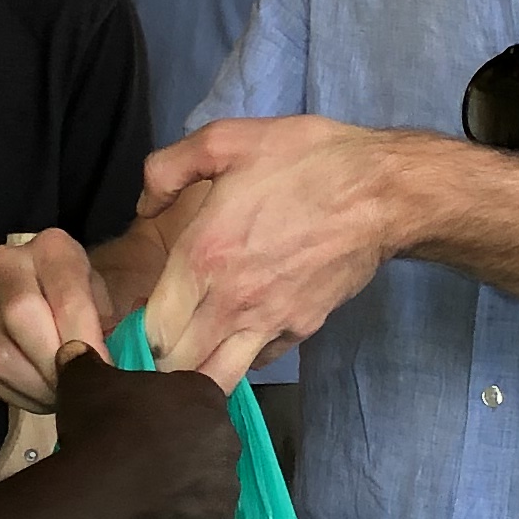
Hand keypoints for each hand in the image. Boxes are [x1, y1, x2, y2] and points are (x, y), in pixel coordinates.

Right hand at [0, 224, 112, 409]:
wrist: (51, 304)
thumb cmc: (92, 307)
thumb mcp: (113, 305)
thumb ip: (118, 328)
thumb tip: (113, 368)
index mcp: (52, 247)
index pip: (67, 296)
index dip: (85, 340)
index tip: (102, 373)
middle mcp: (5, 262)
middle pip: (22, 318)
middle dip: (55, 365)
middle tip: (78, 390)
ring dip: (35, 386)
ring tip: (61, 396)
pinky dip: (11, 392)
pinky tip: (36, 394)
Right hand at [51, 348, 245, 518]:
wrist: (104, 490)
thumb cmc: (101, 427)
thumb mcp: (83, 382)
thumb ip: (84, 363)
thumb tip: (76, 350)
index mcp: (204, 397)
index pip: (195, 399)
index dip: (168, 413)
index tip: (141, 425)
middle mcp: (227, 439)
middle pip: (210, 444)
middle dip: (185, 453)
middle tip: (145, 465)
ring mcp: (228, 489)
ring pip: (216, 490)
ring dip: (193, 496)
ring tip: (153, 504)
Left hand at [138, 114, 408, 383]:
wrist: (381, 190)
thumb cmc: (303, 160)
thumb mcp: (226, 139)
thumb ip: (167, 169)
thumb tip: (144, 206)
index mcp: (203, 257)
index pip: (152, 329)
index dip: (137, 328)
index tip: (140, 313)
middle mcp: (232, 302)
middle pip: (177, 365)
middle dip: (160, 359)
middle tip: (159, 336)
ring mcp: (269, 322)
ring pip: (218, 379)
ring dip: (197, 373)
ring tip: (192, 350)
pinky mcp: (301, 329)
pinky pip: (257, 362)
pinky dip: (240, 356)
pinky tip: (237, 332)